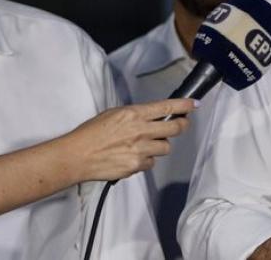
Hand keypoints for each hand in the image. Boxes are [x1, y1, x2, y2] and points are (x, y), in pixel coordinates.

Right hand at [63, 99, 195, 181]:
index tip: (194, 104)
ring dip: (159, 146)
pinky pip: (151, 163)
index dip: (184, 105)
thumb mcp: (113, 114)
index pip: (167, 107)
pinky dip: (146, 160)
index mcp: (134, 114)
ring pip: (165, 148)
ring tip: (145, 145)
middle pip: (175, 128)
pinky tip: (133, 157)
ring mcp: (140, 149)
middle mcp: (141, 130)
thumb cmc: (90, 133)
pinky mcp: (136, 166)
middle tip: (180, 125)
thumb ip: (135, 116)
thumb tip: (150, 117)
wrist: (77, 156)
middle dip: (181, 126)